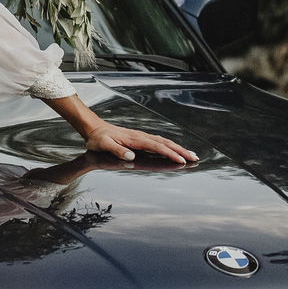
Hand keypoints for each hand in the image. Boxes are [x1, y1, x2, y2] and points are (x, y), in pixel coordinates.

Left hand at [84, 122, 198, 164]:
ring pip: (164, 142)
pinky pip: (158, 142)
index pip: (157, 147)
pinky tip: (174, 150)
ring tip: (190, 154)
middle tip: (195, 158)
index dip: (170, 154)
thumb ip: (117, 150)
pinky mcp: (140, 139)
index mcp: (135, 139)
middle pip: (165, 143)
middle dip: (181, 150)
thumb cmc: (98, 138)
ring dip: (178, 148)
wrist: (94, 128)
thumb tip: (131, 156)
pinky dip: (169, 146)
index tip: (181, 160)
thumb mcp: (104, 145)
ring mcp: (141, 137)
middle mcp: (141, 137)